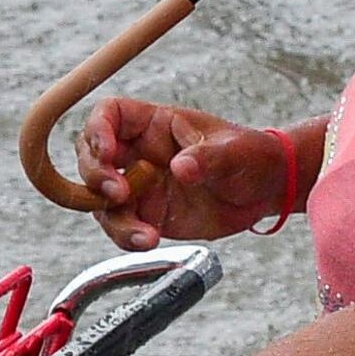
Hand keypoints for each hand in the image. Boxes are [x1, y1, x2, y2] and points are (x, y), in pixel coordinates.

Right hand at [79, 95, 301, 248]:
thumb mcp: (234, 150)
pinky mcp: (146, 214)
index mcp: (153, 124)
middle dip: (95, 175)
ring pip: (100, 198)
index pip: (109, 115)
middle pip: (90, 156)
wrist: (264, 190)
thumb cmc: (249, 155)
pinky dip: (128, 237)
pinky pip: (121, 226)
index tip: (106, 152)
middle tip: (117, 194)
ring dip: (113, 217)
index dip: (97, 130)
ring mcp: (139, 185)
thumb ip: (207, 157)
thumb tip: (181, 168)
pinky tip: (149, 240)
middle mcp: (137, 153)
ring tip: (144, 234)